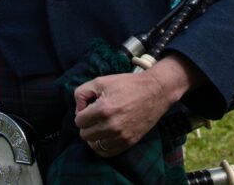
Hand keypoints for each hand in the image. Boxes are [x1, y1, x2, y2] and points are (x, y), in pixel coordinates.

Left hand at [74, 54, 203, 157]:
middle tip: (94, 116)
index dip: (81, 113)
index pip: (78, 121)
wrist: (155, 91)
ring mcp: (121, 136)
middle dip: (86, 125)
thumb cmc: (127, 84)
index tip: (89, 107)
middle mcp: (111, 125)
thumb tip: (78, 110)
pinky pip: (107, 153)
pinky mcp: (129, 142)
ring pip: (94, 145)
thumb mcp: (100, 81)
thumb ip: (82, 93)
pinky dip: (102, 146)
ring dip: (94, 136)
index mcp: (103, 109)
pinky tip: (105, 135)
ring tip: (100, 125)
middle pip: (84, 135)